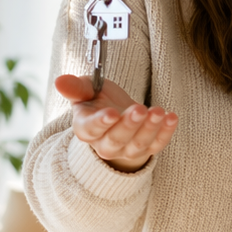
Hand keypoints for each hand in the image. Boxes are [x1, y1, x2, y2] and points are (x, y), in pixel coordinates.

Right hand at [55, 75, 177, 172]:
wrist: (117, 117)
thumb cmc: (99, 101)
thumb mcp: (87, 90)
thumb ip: (76, 87)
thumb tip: (59, 81)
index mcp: (86, 129)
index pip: (91, 129)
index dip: (101, 123)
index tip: (112, 112)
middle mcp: (104, 144)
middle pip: (116, 139)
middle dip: (129, 125)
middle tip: (140, 109)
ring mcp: (126, 150)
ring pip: (137, 144)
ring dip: (150, 128)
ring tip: (159, 111)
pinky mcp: (146, 149)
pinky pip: (156, 145)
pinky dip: (165, 133)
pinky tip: (171, 117)